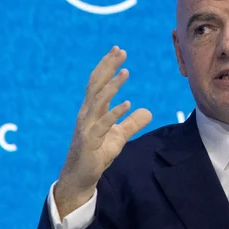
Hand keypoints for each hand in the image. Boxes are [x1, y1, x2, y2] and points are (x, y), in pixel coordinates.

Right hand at [55, 46, 151, 217]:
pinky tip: (128, 104)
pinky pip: (104, 124)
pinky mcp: (91, 141)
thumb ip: (132, 123)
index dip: (108, 66)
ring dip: (112, 86)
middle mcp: (87, 114)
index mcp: (93, 110)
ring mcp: (87, 127)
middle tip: (120, 51)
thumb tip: (148, 111)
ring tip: (125, 72)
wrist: (81, 177)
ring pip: (99, 101)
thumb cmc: (97, 154)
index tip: (119, 51)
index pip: (99, 82)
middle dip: (108, 67)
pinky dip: (115, 113)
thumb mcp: (119, 137)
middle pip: (97, 85)